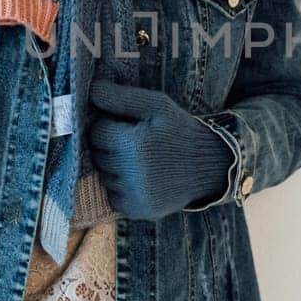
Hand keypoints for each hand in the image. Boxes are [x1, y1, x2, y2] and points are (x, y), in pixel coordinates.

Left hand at [88, 78, 234, 220]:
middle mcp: (132, 174)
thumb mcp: (157, 104)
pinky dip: (122, 188)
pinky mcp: (139, 211)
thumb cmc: (179, 130)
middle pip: (98, 156)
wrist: (209, 165)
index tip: (126, 126)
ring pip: (104, 177)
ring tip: (140, 160)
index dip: (109, 126)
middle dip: (110, 147)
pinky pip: (114, 197)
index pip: (97, 133)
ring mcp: (136, 196)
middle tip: (133, 142)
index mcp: (134, 144)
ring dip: (115, 168)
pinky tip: (141, 178)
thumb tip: (91, 89)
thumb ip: (121, 96)